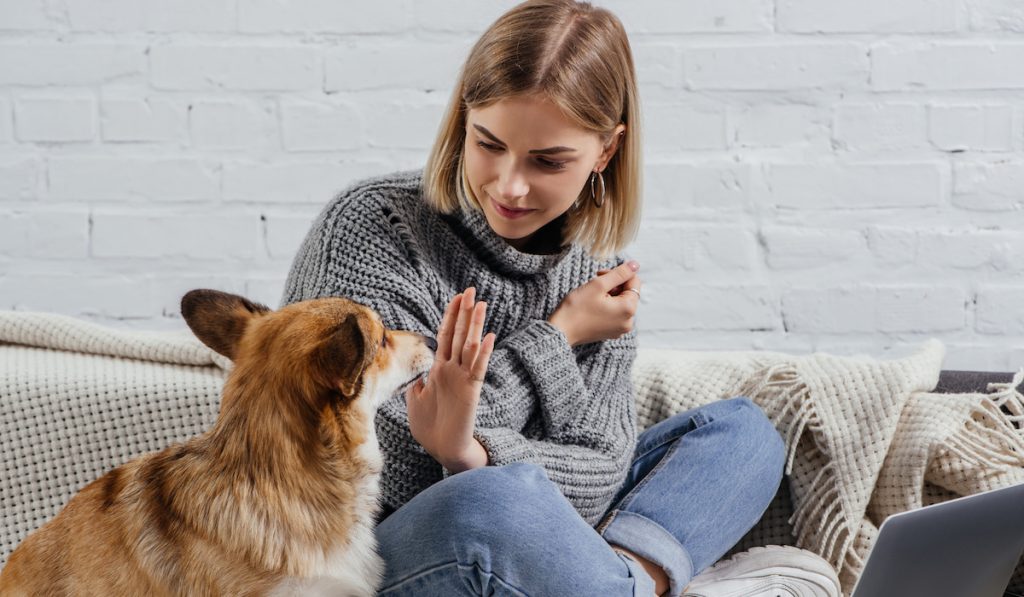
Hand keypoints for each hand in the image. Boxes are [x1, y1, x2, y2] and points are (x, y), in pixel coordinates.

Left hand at [406, 287, 494, 472]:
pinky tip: (489, 337)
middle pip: (460, 334)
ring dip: (475, 325)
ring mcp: (463, 379)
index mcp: (439, 370)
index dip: (450, 316)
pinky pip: (478, 368)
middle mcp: (453, 370)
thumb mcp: (414, 400)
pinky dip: (484, 353)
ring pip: (470, 346)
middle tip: (471, 290)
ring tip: (481, 304)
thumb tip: (412, 371)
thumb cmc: (430, 428)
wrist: (443, 449)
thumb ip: (415, 382)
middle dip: (464, 312)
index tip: (456, 297)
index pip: (446, 336)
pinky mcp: (471, 391)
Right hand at [548, 260, 640, 346]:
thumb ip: (619, 273)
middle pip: (628, 293)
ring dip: (610, 295)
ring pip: (621, 303)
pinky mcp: (611, 332)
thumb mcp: (599, 285)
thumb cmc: (577, 308)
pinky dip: (607, 306)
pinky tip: (593, 306)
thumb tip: (635, 265)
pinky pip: (615, 314)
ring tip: (592, 296)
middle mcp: (628, 322)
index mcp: (628, 309)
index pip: (634, 282)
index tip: (600, 274)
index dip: (619, 274)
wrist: (560, 331)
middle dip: (614, 285)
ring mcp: (620, 329)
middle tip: (594, 283)